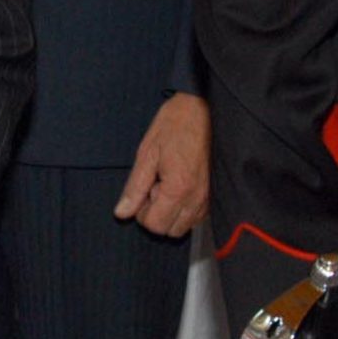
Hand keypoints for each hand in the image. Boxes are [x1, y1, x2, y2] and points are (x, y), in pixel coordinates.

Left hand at [115, 92, 209, 236]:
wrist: (202, 107)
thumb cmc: (174, 125)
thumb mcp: (147, 153)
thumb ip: (134, 187)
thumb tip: (122, 213)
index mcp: (178, 189)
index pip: (155, 225)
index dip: (142, 212)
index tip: (143, 190)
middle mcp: (197, 199)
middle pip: (171, 231)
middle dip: (158, 215)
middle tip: (154, 186)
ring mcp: (209, 197)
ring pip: (186, 225)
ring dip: (172, 212)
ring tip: (168, 184)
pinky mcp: (215, 192)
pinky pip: (198, 215)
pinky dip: (185, 207)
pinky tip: (180, 185)